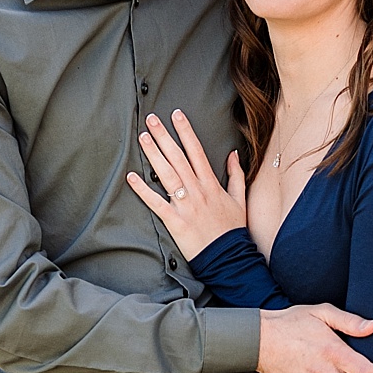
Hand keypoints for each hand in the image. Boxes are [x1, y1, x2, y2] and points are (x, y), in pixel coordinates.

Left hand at [126, 109, 249, 259]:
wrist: (229, 256)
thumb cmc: (232, 229)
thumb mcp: (239, 199)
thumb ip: (235, 175)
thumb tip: (233, 154)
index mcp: (211, 184)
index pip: (197, 151)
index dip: (186, 131)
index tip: (177, 115)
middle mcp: (197, 190)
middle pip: (178, 158)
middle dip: (164, 136)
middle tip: (151, 119)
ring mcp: (185, 205)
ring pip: (167, 175)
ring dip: (153, 155)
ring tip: (142, 138)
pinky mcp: (175, 220)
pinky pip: (156, 202)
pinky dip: (143, 190)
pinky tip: (132, 177)